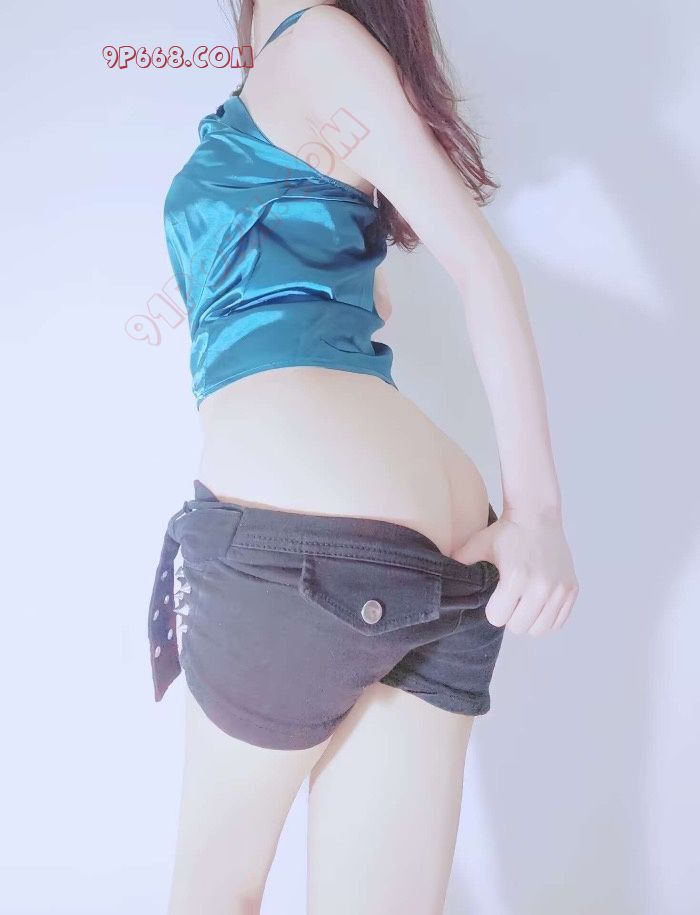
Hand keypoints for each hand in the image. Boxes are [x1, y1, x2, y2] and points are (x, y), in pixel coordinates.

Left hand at [451, 508, 578, 634]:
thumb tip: (440, 576)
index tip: (495, 596)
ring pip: (539, 629)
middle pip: (519, 627)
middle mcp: (541, 586)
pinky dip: (547, 618)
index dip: (493, 610)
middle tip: (510, 600)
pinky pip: (557, 622)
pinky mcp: (572, 589)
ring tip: (524, 603)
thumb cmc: (505, 532)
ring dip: (529, 620)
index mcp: (516, 577)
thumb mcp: (478, 545)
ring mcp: (559, 589)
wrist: (537, 515)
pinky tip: (538, 602)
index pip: (498, 619)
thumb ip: (460, 562)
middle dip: (510, 616)